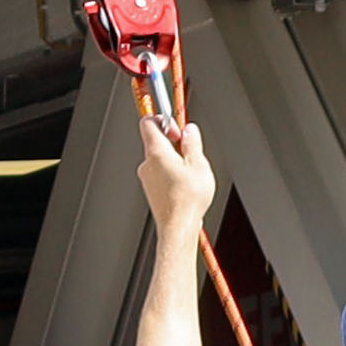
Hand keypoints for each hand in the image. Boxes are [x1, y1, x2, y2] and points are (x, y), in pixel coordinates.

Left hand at [133, 104, 220, 239]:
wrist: (178, 225)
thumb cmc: (187, 199)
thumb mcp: (198, 164)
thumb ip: (192, 143)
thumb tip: (189, 130)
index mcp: (157, 152)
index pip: (149, 123)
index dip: (163, 119)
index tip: (176, 125)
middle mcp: (147, 163)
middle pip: (156, 141)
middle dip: (174, 141)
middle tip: (191, 150)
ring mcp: (147, 176)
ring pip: (159, 158)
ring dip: (174, 158)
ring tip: (191, 171)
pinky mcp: (150, 188)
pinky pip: (160, 172)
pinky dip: (171, 172)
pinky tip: (185, 183)